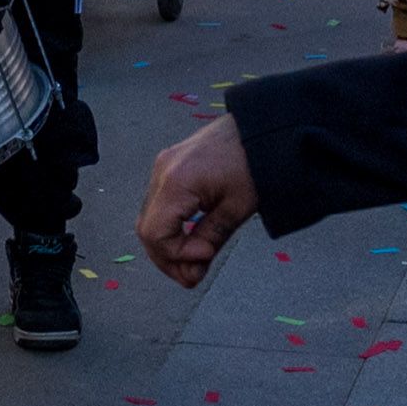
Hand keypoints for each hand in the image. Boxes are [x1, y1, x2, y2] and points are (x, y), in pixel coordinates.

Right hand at [137, 117, 258, 286]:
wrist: (260, 127)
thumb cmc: (253, 166)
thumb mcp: (236, 208)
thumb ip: (209, 239)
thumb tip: (191, 269)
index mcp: (176, 183)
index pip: (156, 234)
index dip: (177, 255)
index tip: (206, 258)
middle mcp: (160, 174)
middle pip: (146, 229)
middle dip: (168, 258)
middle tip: (193, 277)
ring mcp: (161, 168)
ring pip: (150, 219)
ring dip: (168, 245)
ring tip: (195, 262)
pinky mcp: (169, 166)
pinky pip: (160, 204)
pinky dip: (171, 227)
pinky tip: (191, 239)